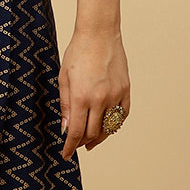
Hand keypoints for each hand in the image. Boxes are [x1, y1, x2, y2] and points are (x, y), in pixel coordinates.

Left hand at [58, 26, 129, 159]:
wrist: (99, 34)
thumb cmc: (77, 53)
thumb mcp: (63, 79)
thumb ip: (65, 106)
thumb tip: (66, 129)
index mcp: (81, 97)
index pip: (76, 132)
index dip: (70, 147)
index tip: (66, 155)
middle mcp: (100, 100)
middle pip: (92, 133)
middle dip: (82, 142)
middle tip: (76, 145)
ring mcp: (115, 96)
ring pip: (108, 127)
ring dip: (98, 137)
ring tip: (90, 141)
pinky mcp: (125, 91)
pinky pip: (122, 116)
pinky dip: (114, 125)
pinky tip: (106, 128)